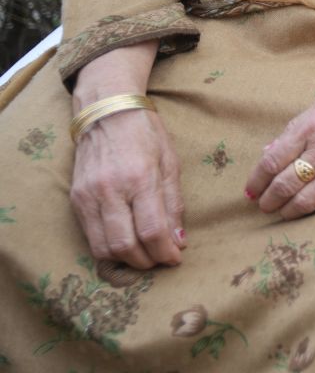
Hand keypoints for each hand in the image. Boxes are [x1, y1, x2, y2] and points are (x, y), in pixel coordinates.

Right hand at [70, 105, 184, 270]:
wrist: (106, 112)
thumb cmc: (145, 134)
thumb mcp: (170, 162)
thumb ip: (173, 202)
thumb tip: (179, 239)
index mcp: (140, 178)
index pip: (152, 229)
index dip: (165, 252)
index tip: (176, 258)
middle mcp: (110, 190)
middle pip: (125, 245)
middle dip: (147, 261)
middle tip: (161, 259)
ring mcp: (89, 196)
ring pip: (103, 248)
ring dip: (126, 260)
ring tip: (144, 254)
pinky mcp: (76, 199)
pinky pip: (90, 237)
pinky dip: (108, 248)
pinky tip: (125, 243)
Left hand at [245, 66, 314, 219]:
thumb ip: (294, 130)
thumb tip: (269, 152)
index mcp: (311, 126)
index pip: (273, 161)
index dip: (257, 180)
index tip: (251, 188)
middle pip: (285, 184)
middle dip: (268, 199)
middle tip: (262, 204)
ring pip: (306, 199)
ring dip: (287, 209)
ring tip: (280, 210)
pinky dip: (314, 207)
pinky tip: (306, 207)